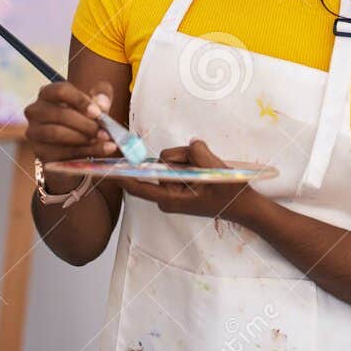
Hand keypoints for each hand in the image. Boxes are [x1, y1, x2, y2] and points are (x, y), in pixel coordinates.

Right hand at [22, 79, 118, 164]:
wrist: (75, 144)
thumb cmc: (84, 117)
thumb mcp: (96, 102)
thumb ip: (102, 97)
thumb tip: (101, 104)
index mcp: (48, 93)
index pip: (61, 91)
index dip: (80, 101)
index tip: (98, 113)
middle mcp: (36, 111)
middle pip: (60, 114)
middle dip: (86, 124)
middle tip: (105, 132)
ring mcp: (34, 132)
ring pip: (57, 133)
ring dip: (83, 138)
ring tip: (102, 140)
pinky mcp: (39, 152)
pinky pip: (61, 153)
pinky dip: (84, 152)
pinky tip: (101, 150)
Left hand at [118, 140, 263, 223]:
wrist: (245, 206)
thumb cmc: (229, 195)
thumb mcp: (215, 174)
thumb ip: (198, 157)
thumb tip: (191, 144)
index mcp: (169, 198)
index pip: (138, 185)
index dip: (121, 175)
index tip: (105, 167)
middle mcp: (167, 193)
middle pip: (160, 163)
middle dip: (179, 157)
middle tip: (201, 166)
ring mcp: (174, 186)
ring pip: (171, 158)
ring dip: (189, 157)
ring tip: (209, 169)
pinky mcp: (182, 179)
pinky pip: (181, 159)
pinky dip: (193, 159)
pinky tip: (207, 168)